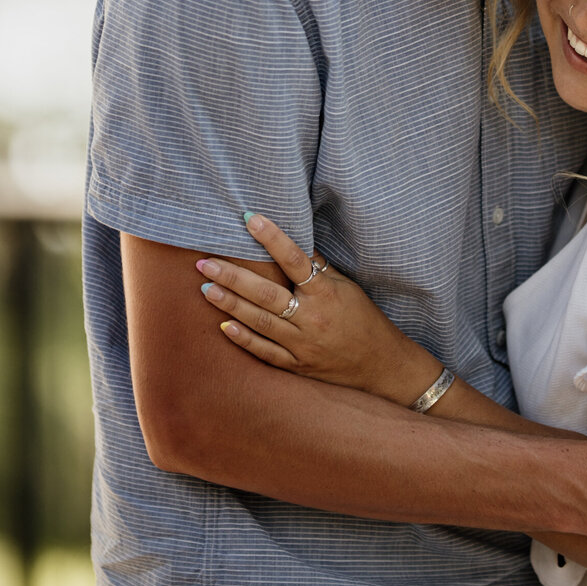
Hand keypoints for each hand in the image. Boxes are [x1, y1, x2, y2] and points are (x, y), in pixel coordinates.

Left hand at [197, 214, 435, 404]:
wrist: (381, 365)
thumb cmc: (364, 319)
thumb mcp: (346, 288)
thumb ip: (319, 268)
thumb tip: (293, 242)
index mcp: (326, 294)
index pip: (295, 260)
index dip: (272, 238)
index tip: (249, 219)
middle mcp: (312, 319)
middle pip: (267, 294)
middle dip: (233, 277)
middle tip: (205, 263)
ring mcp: (303, 345)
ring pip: (261, 322)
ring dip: (230, 304)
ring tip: (205, 288)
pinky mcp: (297, 366)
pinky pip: (266, 353)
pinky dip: (244, 339)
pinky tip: (223, 326)